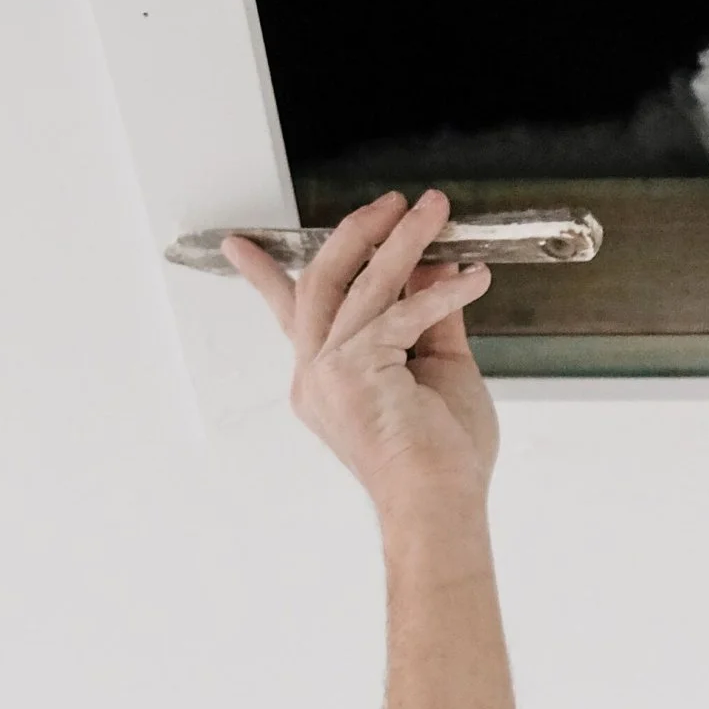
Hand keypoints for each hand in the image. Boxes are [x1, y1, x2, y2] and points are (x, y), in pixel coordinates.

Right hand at [225, 190, 499, 532]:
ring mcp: (330, 372)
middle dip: (358, 233)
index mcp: (322, 381)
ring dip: (402, 241)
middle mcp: (314, 375)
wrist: (440, 506)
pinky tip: (472, 277)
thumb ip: (431, 315)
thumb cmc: (443, 458)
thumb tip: (433, 263)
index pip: (293, 313)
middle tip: (395, 202)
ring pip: (361, 284)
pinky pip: (402, 312)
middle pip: (319, 280)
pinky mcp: (357, 369)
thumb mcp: (438, 370)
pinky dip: (442, 291)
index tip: (236, 244)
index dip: (265, 274)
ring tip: (434, 211)